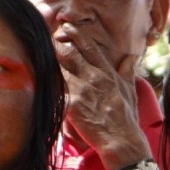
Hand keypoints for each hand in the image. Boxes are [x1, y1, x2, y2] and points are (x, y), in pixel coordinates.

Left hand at [54, 22, 149, 169]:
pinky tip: (39, 82)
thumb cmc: (126, 119)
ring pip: (60, 69)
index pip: (90, 48)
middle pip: (71, 54)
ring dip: (50, 63)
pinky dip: (47, 85)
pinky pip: (55, 90)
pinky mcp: (72, 105)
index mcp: (107, 73)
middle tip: (49, 41)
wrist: (121, 141)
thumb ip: (127, 72)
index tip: (67, 29)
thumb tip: (130, 57)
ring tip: (40, 59)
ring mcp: (82, 90)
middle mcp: (94, 77)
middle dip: (58, 45)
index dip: (78, 36)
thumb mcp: (130, 91)